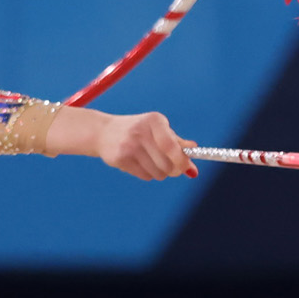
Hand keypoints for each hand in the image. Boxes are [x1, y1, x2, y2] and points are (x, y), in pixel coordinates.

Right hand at [49, 104, 193, 180]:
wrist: (103, 132)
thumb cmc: (138, 130)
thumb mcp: (157, 129)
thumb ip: (177, 142)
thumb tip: (195, 156)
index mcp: (154, 121)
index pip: (171, 146)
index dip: (182, 160)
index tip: (187, 167)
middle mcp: (141, 132)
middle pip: (167, 164)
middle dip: (173, 170)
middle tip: (172, 168)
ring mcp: (129, 146)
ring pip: (158, 173)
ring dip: (160, 172)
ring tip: (151, 162)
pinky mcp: (120, 159)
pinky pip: (145, 176)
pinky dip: (148, 174)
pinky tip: (139, 163)